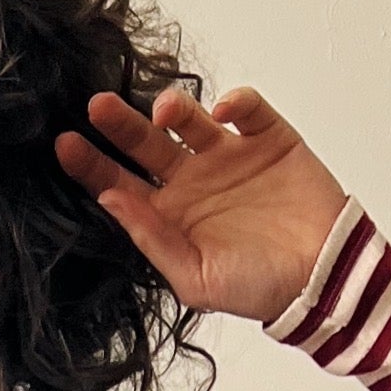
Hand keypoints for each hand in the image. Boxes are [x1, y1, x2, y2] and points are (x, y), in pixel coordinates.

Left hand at [56, 85, 347, 324]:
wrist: (323, 281)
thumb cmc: (259, 289)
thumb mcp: (196, 279)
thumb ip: (153, 239)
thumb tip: (110, 200)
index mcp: (170, 216)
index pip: (121, 184)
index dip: (93, 165)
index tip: (66, 145)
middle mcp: (193, 181)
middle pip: (146, 145)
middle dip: (120, 125)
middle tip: (97, 106)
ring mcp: (230, 157)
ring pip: (191, 120)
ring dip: (174, 108)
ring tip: (164, 112)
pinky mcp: (269, 139)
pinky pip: (247, 109)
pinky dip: (235, 102)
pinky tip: (223, 111)